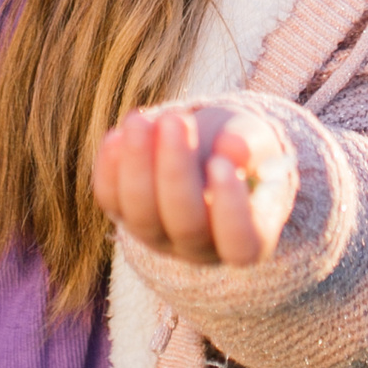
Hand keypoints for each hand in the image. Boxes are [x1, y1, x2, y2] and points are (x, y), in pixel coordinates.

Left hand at [94, 103, 298, 266]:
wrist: (207, 145)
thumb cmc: (242, 147)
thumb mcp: (257, 141)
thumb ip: (252, 145)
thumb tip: (235, 149)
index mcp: (247, 240)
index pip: (239, 244)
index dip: (230, 209)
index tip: (221, 163)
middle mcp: (199, 247)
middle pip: (185, 224)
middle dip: (175, 170)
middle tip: (175, 121)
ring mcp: (158, 236)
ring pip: (141, 214)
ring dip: (137, 164)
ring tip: (140, 120)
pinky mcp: (124, 215)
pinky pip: (111, 199)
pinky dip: (109, 167)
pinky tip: (116, 135)